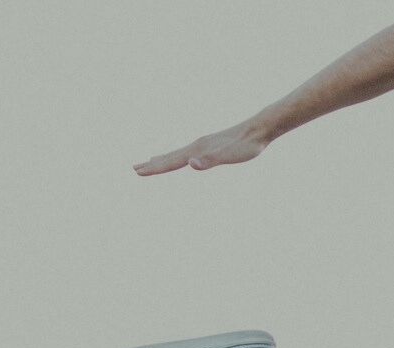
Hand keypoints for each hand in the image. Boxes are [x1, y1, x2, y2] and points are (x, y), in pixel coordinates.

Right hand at [134, 121, 270, 175]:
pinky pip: (188, 152)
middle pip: (170, 157)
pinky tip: (182, 158)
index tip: (138, 172)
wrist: (258, 129)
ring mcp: (203, 145)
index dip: (155, 168)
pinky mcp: (211, 145)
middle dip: (153, 165)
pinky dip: (178, 156)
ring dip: (162, 159)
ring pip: (178, 153)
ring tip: (150, 161)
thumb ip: (210, 161)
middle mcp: (197, 146)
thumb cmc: (246, 146)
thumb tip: (190, 164)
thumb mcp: (229, 156)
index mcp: (198, 150)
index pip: (172, 161)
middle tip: (135, 169)